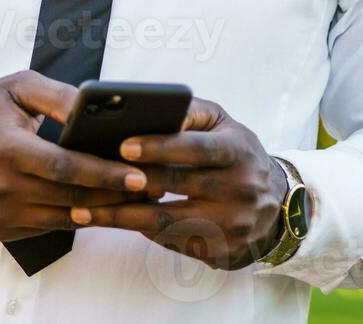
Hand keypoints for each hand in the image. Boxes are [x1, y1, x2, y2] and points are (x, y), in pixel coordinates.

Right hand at [0, 70, 150, 241]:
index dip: (105, 174)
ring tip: (134, 200)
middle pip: (71, 197)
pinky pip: (47, 226)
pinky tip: (97, 205)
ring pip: (63, 217)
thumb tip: (97, 106)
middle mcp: (1, 187)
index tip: (139, 176)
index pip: (66, 168)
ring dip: (100, 210)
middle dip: (114, 194)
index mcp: (8, 150)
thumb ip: (57, 95)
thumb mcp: (17, 87)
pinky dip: (73, 217)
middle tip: (150, 189)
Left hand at [70, 96, 286, 269]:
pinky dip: (142, 231)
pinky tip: (112, 222)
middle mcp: (240, 190)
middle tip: (86, 179)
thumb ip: (188, 112)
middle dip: (129, 183)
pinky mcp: (223, 253)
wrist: (278, 203)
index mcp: (238, 151)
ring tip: (84, 210)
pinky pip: (174, 243)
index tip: (122, 146)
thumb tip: (145, 109)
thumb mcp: (222, 123)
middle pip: (177, 187)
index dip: (159, 146)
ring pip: (169, 222)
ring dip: (123, 217)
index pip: (196, 148)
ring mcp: (233, 226)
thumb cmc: (235, 153)